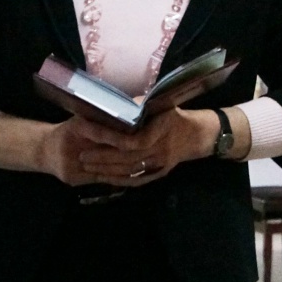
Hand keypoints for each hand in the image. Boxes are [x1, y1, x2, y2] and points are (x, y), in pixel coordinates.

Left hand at [39, 110, 217, 186]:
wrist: (199, 135)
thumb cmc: (177, 115)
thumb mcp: (162, 103)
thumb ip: (140, 104)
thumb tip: (113, 100)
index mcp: (162, 129)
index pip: (131, 139)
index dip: (107, 136)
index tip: (87, 129)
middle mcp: (161, 149)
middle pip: (126, 157)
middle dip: (101, 156)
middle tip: (81, 154)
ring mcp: (161, 164)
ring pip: (130, 170)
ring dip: (106, 169)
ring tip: (86, 165)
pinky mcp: (160, 173)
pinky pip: (137, 180)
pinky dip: (119, 180)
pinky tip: (103, 178)